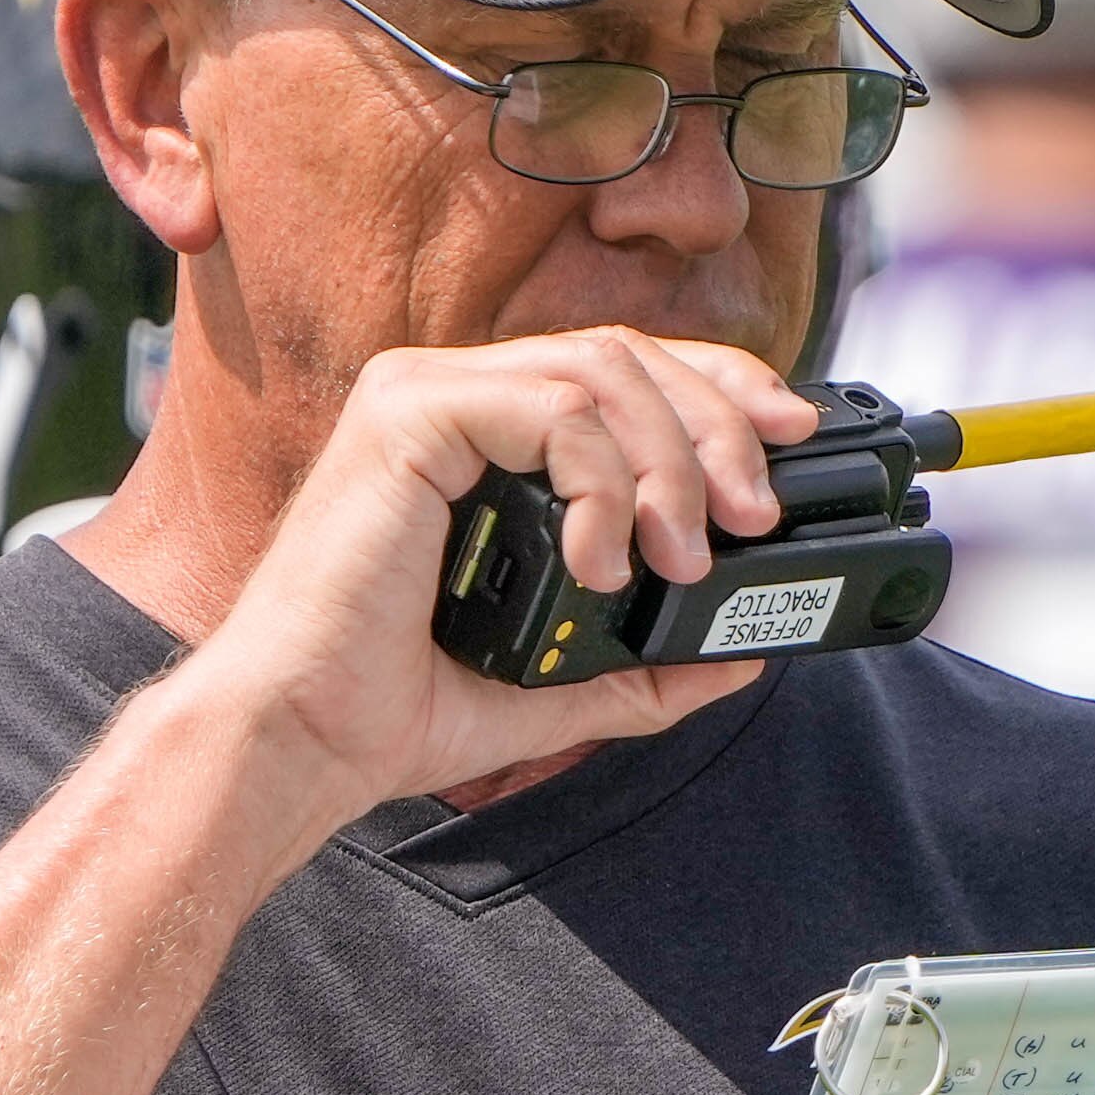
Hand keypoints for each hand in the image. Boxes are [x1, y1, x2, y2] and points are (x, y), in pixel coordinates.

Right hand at [188, 331, 819, 828]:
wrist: (304, 739)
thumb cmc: (391, 705)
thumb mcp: (554, 685)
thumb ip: (642, 666)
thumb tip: (739, 660)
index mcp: (485, 436)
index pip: (625, 371)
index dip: (720, 392)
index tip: (789, 443)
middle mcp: (455, 394)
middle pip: (630, 355)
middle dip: (719, 427)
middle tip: (757, 516)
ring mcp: (425, 392)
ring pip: (602, 371)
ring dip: (671, 463)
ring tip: (681, 559)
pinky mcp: (407, 412)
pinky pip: (552, 409)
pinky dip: (604, 484)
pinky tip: (603, 563)